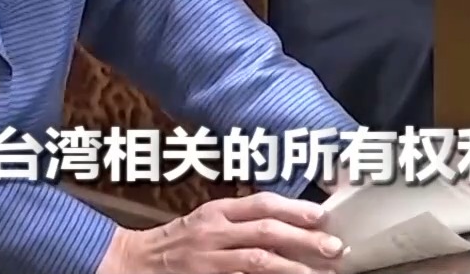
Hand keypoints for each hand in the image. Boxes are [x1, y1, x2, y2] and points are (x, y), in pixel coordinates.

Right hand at [97, 192, 345, 273]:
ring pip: (258, 261)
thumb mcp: (208, 220)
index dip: (294, 208)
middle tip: (334, 248)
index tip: (322, 215)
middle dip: (303, 239)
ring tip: (319, 273)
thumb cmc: (179, 240)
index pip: (261, 203)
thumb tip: (287, 222)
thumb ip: (241, 219)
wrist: (136, 261)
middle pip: (265, 231)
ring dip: (293, 267)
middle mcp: (214, 231)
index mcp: (217, 210)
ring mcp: (210, 260)